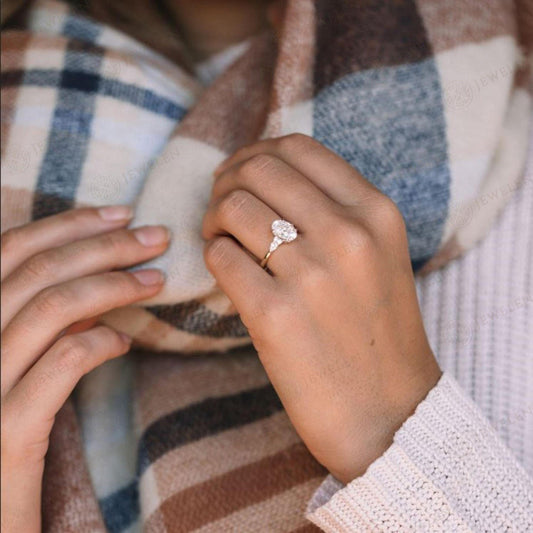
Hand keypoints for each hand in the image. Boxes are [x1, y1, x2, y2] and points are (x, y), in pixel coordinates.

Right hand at [1, 206, 168, 531]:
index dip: (68, 225)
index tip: (121, 212)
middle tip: (156, 236)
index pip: (10, 251)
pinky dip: (97, 342)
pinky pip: (58, 366)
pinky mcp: (3, 436)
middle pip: (35, 271)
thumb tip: (92, 286)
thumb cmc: (5, 441)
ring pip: (48, 309)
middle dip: (103, 244)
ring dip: (112, 285)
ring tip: (157, 280)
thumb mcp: (17, 370)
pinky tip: (124, 341)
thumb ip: (43, 328)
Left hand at [203, 134, 441, 484]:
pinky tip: (227, 274)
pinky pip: (220, 256)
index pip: (296, 147)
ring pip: (233, 206)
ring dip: (213, 218)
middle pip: (258, 168)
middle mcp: (349, 234)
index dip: (255, 153)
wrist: (389, 412)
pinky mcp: (275, 315)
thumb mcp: (378, 255)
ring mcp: (312, 274)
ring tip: (220, 241)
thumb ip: (333, 209)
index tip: (239, 176)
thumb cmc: (377, 332)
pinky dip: (213, 257)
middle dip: (226, 182)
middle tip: (221, 210)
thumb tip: (262, 173)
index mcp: (376, 212)